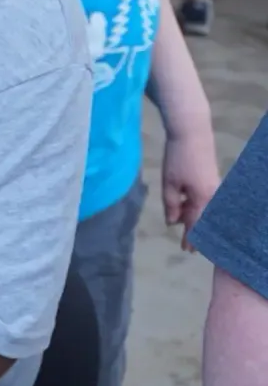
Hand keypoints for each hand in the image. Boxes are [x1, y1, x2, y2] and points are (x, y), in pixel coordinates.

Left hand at [162, 128, 221, 250]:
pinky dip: (198, 208)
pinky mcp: (213, 181)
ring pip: (205, 210)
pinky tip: (187, 208)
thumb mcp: (169, 183)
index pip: (197, 225)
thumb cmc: (178, 158)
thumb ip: (171, 204)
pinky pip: (206, 201)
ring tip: (185, 228)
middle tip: (190, 248)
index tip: (187, 250)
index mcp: (202, 199)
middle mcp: (213, 197)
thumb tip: (173, 222)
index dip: (192, 238)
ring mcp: (215, 188)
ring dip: (196, 220)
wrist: (193, 134)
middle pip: (204, 220)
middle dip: (197, 233)